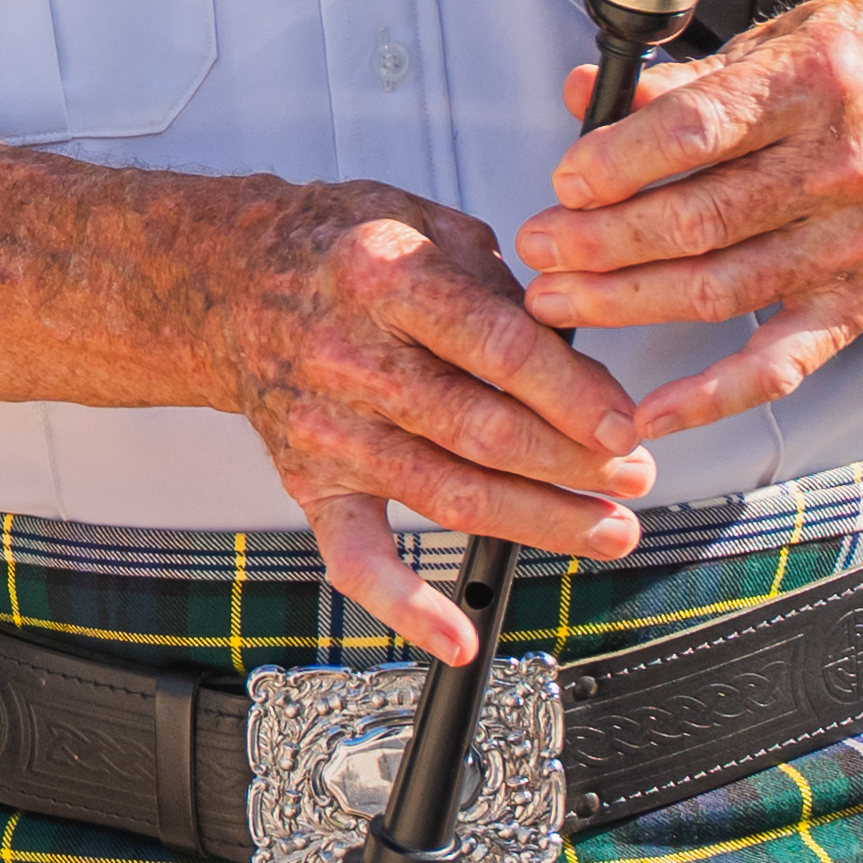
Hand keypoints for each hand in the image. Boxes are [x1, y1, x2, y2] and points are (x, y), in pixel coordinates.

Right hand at [148, 175, 656, 668]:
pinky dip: (406, 607)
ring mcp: (327, 428)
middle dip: (575, 464)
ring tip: (606, 530)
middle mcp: (350, 358)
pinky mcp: (310, 483)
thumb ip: (504, 287)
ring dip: (540, 522)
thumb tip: (584, 361)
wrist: (228, 280)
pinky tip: (460, 637)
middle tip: (635, 478)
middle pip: (482, 431)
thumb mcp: (428, 225)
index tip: (626, 424)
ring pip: (448, 495)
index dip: (572, 395)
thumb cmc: (343, 253)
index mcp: (385, 278)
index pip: (498, 347)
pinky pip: (356, 557)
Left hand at [520, 0, 862, 433]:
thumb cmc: (859, 65)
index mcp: (811, 84)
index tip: (563, 182)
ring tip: (556, 302)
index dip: (617, 164)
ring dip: (625, 304)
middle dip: (599, 242)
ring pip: (720, 289)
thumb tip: (577, 93)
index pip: (693, 133)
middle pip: (697, 220)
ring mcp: (857, 243)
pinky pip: (782, 362)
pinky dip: (714, 395)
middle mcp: (842, 166)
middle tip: (535, 249)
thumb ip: (679, 79)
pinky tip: (653, 412)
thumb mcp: (776, 39)